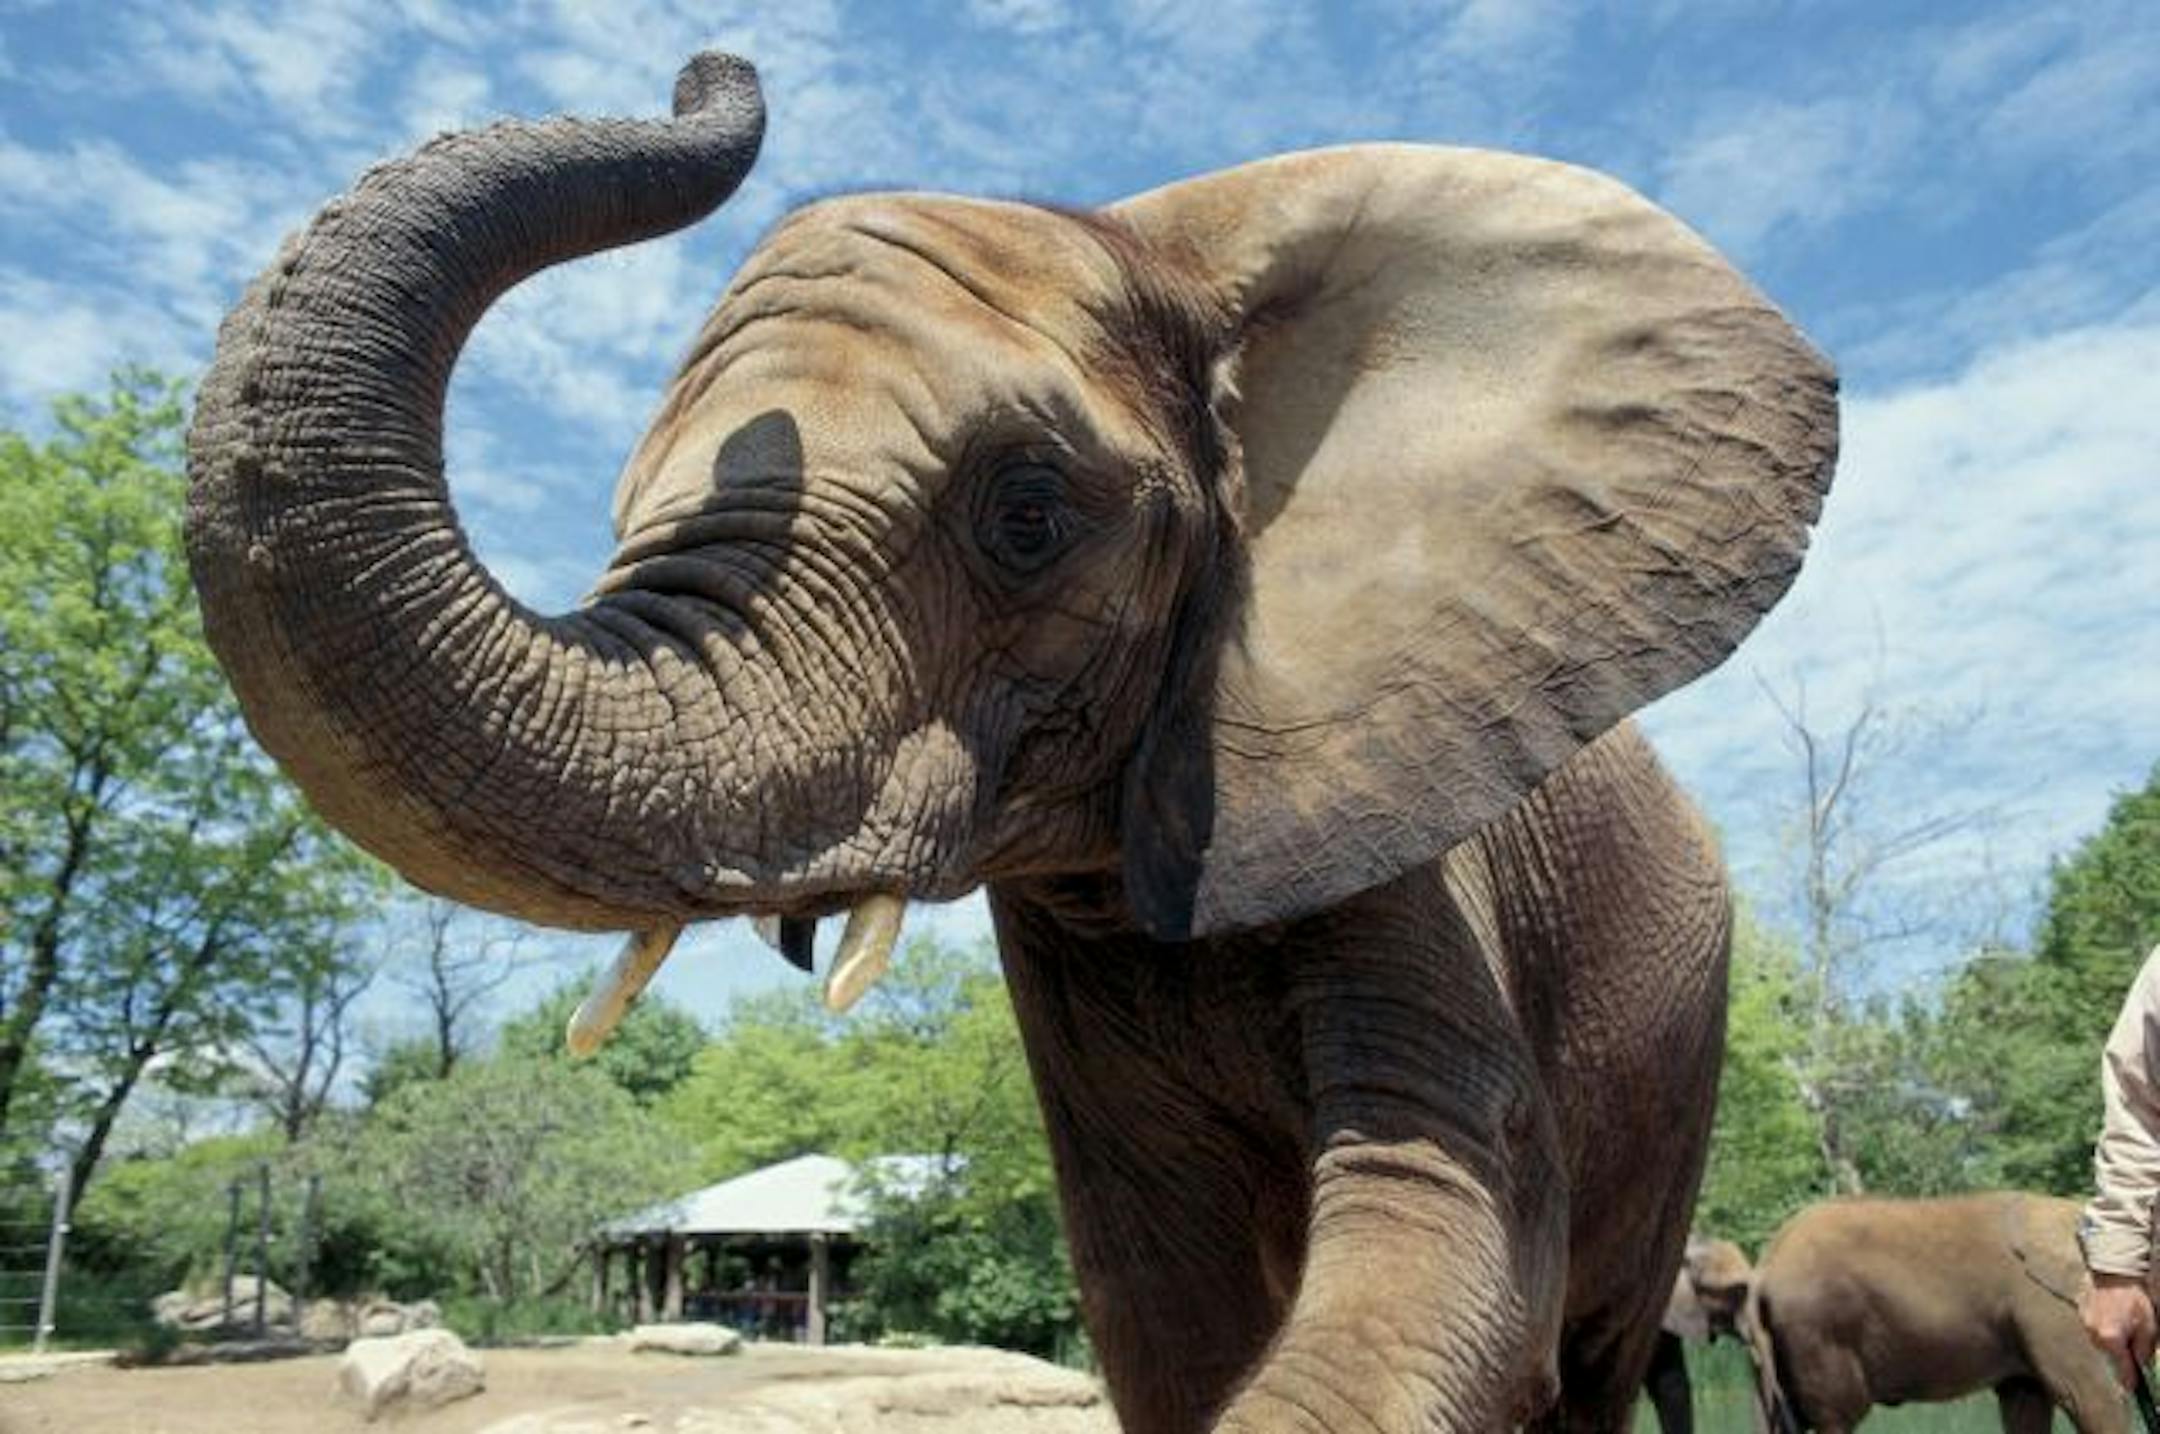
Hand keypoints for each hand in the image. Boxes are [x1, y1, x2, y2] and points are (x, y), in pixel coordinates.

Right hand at [2082, 1271, 2157, 1389]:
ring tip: (2122, 1322)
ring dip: (2111, 1338)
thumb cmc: (2133, 1297)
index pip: (2122, 1370)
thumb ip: (2145, 1349)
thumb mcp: (2149, 1326)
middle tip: (2134, 1342)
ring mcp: (2085, 1322)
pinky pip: (2093, 1326)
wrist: (2113, 1270)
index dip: (2130, 1380)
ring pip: (2100, 1340)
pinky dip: (2102, 1324)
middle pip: (2110, 1355)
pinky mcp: (2080, 1311)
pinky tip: (2111, 1312)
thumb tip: (2141, 1361)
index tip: (2133, 1388)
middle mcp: (2094, 1335)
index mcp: (2112, 1340)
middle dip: (2122, 1353)